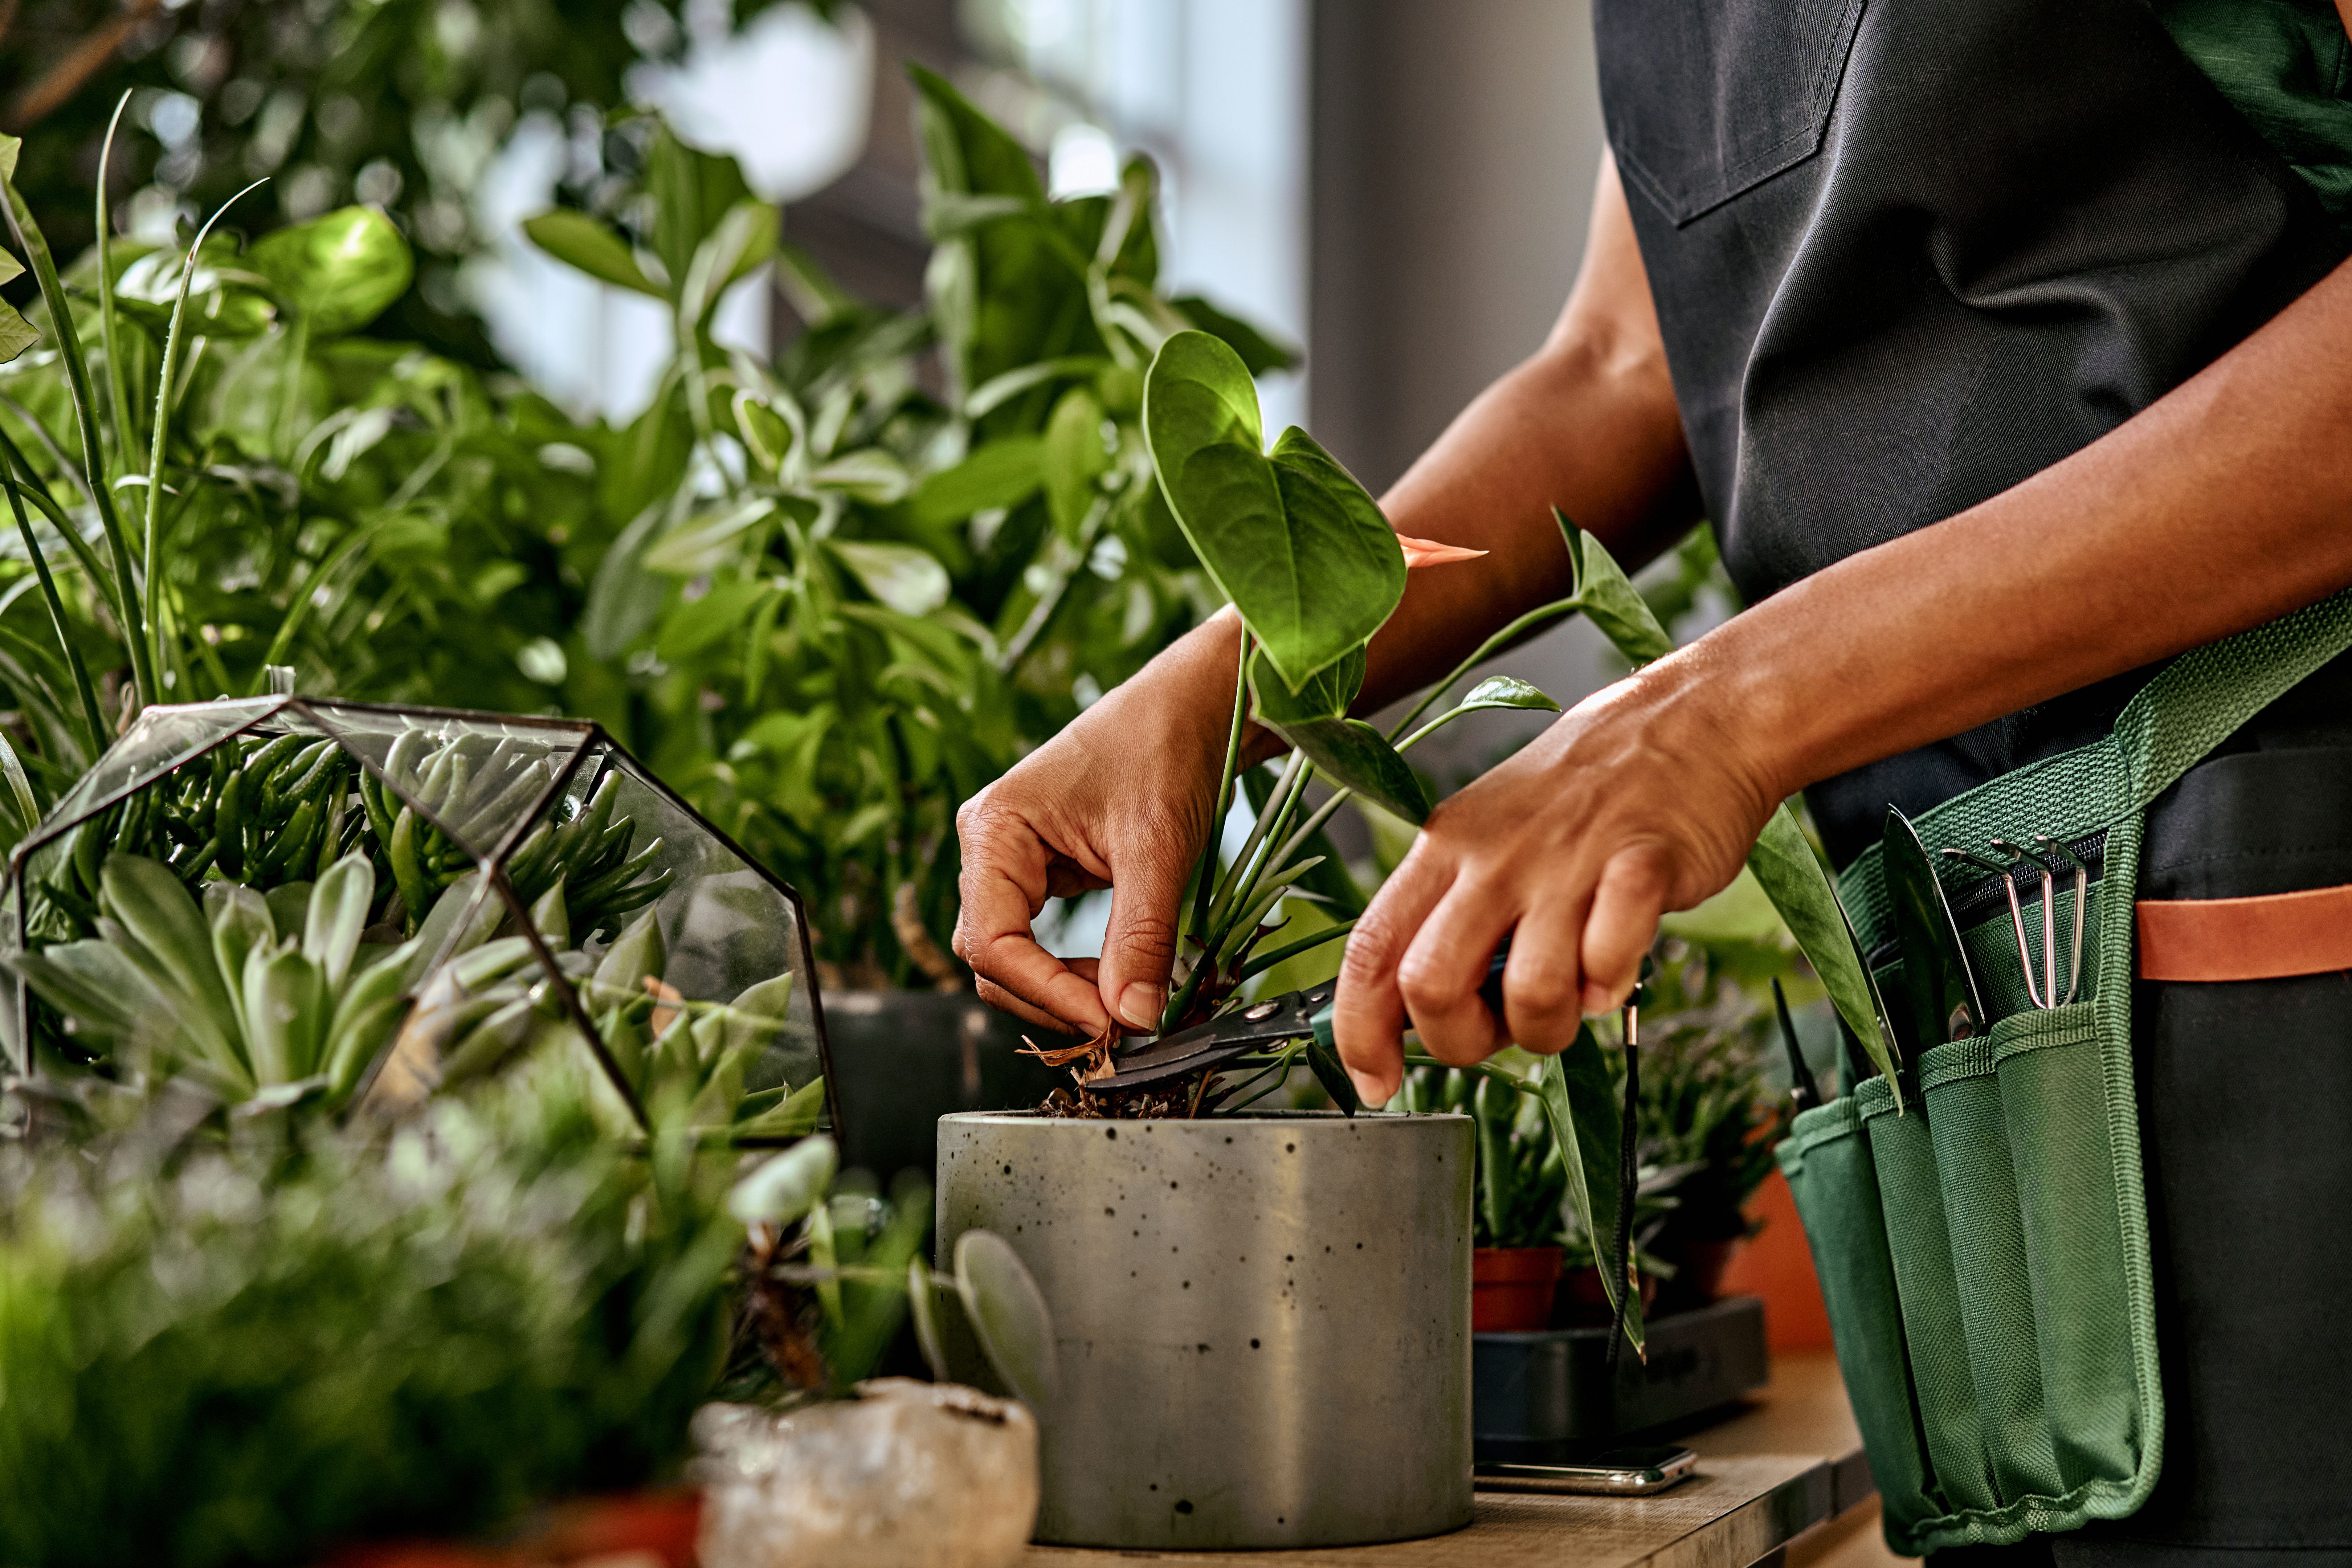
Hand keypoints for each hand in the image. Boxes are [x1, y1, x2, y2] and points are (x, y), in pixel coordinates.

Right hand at [953, 616, 1244, 1035]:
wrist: (1194, 704)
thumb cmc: (1166, 748)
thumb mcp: (1157, 848)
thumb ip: (1140, 937)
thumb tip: (1134, 1020)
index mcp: (994, 830)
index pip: (992, 942)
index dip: (1046, 993)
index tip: (1109, 1023)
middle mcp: (989, 849)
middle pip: (992, 959)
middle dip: (1052, 999)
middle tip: (1124, 1023)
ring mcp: (1014, 862)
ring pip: (1015, 957)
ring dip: (1064, 990)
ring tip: (1128, 1001)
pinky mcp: (1045, 872)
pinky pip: (1042, 941)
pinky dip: (1076, 971)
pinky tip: (1119, 977)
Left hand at [1331, 655, 1775, 1104]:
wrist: (1692, 721)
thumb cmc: (1585, 795)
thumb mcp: (1490, 838)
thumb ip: (1451, 915)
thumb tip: (1412, 1011)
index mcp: (1443, 849)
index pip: (1369, 951)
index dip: (1358, 1032)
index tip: (1375, 1082)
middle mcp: (1492, 855)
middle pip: (1430, 985)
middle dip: (1460, 1041)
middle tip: (1500, 1029)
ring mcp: (1566, 860)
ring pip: (1528, 992)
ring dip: (1548, 1028)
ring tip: (1570, 998)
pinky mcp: (1642, 866)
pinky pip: (1609, 960)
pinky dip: (1611, 984)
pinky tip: (1615, 966)